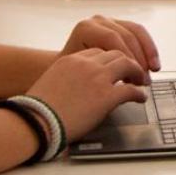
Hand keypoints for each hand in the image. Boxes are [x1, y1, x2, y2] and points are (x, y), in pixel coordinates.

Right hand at [27, 48, 148, 139]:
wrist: (35, 123)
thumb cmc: (38, 111)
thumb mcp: (52, 83)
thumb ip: (69, 79)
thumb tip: (80, 89)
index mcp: (71, 60)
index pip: (98, 51)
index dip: (109, 60)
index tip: (114, 68)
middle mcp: (86, 64)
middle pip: (116, 54)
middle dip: (127, 61)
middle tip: (133, 72)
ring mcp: (98, 78)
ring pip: (127, 64)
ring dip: (137, 72)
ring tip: (140, 81)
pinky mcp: (107, 96)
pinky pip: (130, 90)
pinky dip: (138, 93)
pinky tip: (140, 98)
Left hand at [62, 15, 160, 74]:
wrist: (67, 72)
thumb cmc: (71, 77)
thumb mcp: (83, 75)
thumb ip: (102, 75)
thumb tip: (125, 88)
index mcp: (85, 28)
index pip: (113, 39)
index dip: (127, 59)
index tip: (135, 78)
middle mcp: (98, 21)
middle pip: (126, 35)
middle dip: (139, 58)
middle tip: (144, 78)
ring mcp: (110, 22)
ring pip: (137, 32)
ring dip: (147, 53)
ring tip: (151, 72)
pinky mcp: (121, 26)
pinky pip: (140, 34)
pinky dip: (148, 50)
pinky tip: (152, 65)